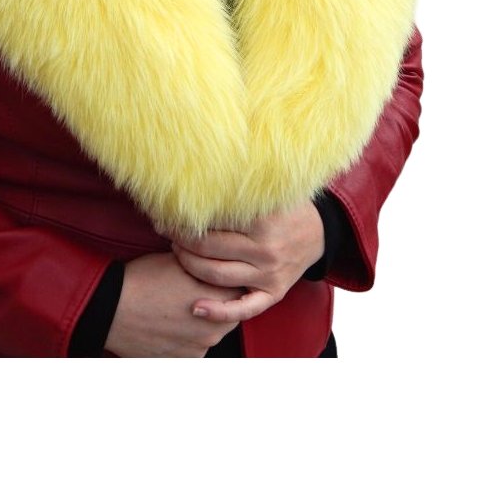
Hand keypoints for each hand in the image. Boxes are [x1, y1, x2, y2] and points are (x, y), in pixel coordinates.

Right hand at [104, 252, 243, 357]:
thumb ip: (208, 264)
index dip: (226, 279)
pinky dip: (188, 338)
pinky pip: (195, 347)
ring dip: (204, 321)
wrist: (111, 309)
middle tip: (193, 290)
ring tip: (177, 307)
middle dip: (218, 301)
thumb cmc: (144, 279)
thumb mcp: (180, 260)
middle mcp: (216, 327)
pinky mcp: (184, 361)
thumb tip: (221, 262)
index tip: (215, 275)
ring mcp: (201, 347)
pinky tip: (170, 324)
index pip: (239, 288)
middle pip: (230, 312)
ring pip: (212, 331)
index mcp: (220, 298)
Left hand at [169, 202, 324, 323]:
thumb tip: (201, 174)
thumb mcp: (268, 191)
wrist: (319, 233)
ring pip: (217, 275)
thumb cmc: (285, 208)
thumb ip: (239, 187)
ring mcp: (270, 274)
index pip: (213, 220)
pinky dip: (219, 312)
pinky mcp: (274, 293)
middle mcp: (266, 249)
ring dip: (189, 265)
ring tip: (176, 253)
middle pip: (210, 248)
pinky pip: (244, 308)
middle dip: (182, 240)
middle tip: (167, 231)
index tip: (169, 213)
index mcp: (263, 220)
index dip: (186, 217)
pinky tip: (196, 308)